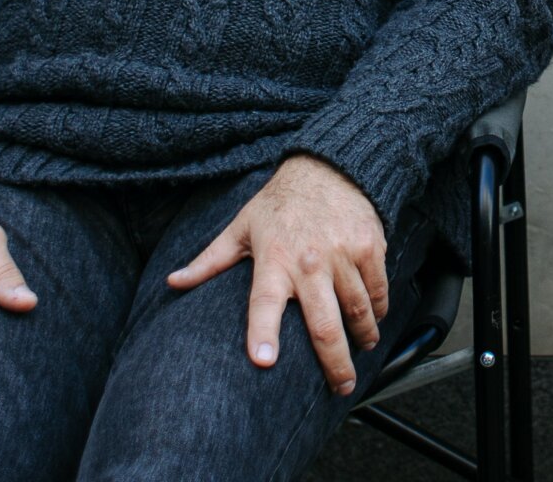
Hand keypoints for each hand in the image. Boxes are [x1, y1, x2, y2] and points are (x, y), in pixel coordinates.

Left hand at [168, 155, 387, 398]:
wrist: (328, 166)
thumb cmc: (279, 202)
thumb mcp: (241, 228)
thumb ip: (209, 260)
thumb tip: (172, 282)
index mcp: (274, 260)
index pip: (264, 302)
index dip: (262, 333)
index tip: (263, 362)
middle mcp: (310, 261)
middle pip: (324, 324)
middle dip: (335, 363)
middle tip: (341, 386)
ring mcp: (343, 255)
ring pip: (358, 311)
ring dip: (362, 337)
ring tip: (360, 351)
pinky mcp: (370, 247)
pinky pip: (378, 290)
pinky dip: (379, 310)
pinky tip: (374, 320)